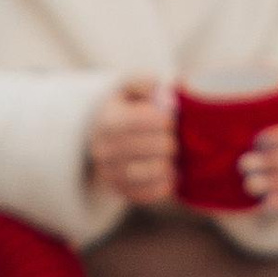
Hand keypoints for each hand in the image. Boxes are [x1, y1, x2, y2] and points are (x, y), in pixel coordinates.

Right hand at [86, 75, 177, 207]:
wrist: (105, 140)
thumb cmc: (125, 110)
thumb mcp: (128, 89)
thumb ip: (142, 83)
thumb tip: (158, 88)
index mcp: (107, 120)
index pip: (141, 120)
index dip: (164, 120)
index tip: (171, 119)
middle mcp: (103, 149)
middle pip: (147, 147)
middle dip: (168, 142)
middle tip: (174, 139)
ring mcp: (109, 173)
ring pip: (144, 173)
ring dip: (166, 165)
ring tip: (171, 158)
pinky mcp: (119, 191)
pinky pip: (145, 194)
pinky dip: (163, 185)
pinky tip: (170, 174)